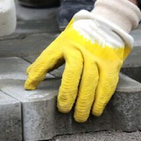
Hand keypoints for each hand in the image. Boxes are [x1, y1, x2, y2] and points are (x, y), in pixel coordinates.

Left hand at [25, 0, 140, 121]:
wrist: (106, 24)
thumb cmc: (79, 38)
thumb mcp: (61, 43)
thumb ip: (47, 60)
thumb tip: (28, 76)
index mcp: (64, 44)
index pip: (47, 58)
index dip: (37, 73)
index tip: (29, 87)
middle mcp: (80, 49)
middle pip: (73, 73)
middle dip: (68, 93)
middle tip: (63, 110)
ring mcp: (97, 56)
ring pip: (91, 80)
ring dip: (85, 102)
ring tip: (80, 116)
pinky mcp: (111, 63)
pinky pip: (107, 83)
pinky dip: (102, 99)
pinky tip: (96, 110)